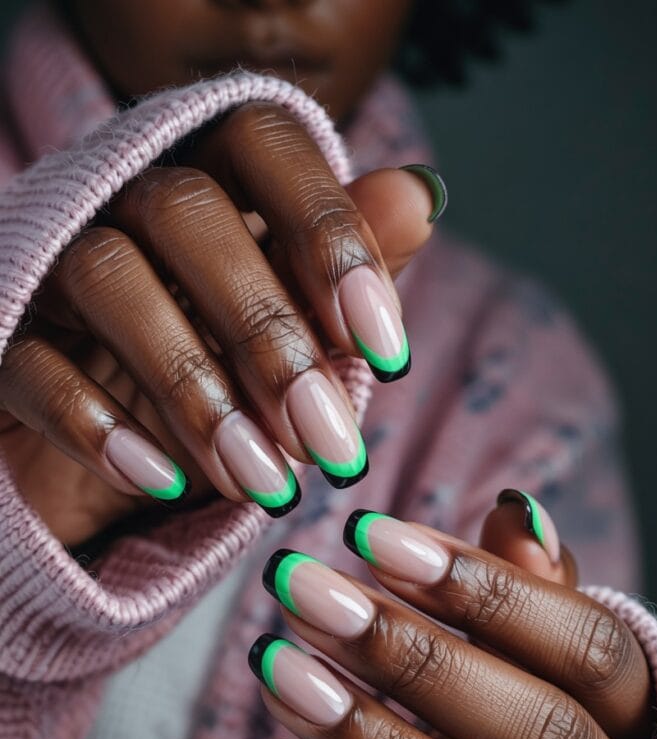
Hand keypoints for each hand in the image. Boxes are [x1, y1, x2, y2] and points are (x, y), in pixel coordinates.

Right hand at [0, 103, 437, 544]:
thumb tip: (421, 195)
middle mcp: (124, 199)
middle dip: (272, 335)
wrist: (108, 452)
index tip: (386, 350)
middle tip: (331, 444)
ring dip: (197, 389)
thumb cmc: (219, 374)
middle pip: (190, 211)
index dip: (330, 235)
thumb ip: (344, 266)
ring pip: (110, 278)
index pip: (264, 143)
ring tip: (261, 484)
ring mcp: (52, 264)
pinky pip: (32, 362)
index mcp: (209, 179)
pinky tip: (164, 483)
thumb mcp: (294, 328)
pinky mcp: (4, 340)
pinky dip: (99, 425)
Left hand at [251, 492, 650, 738]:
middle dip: (411, 654)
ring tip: (275, 667)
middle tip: (300, 589)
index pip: (584, 647)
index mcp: (631, 716)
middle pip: (534, 731)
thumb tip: (516, 511)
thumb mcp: (533, 656)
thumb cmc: (515, 724)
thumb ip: (525, 590)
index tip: (367, 535)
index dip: (484, 588)